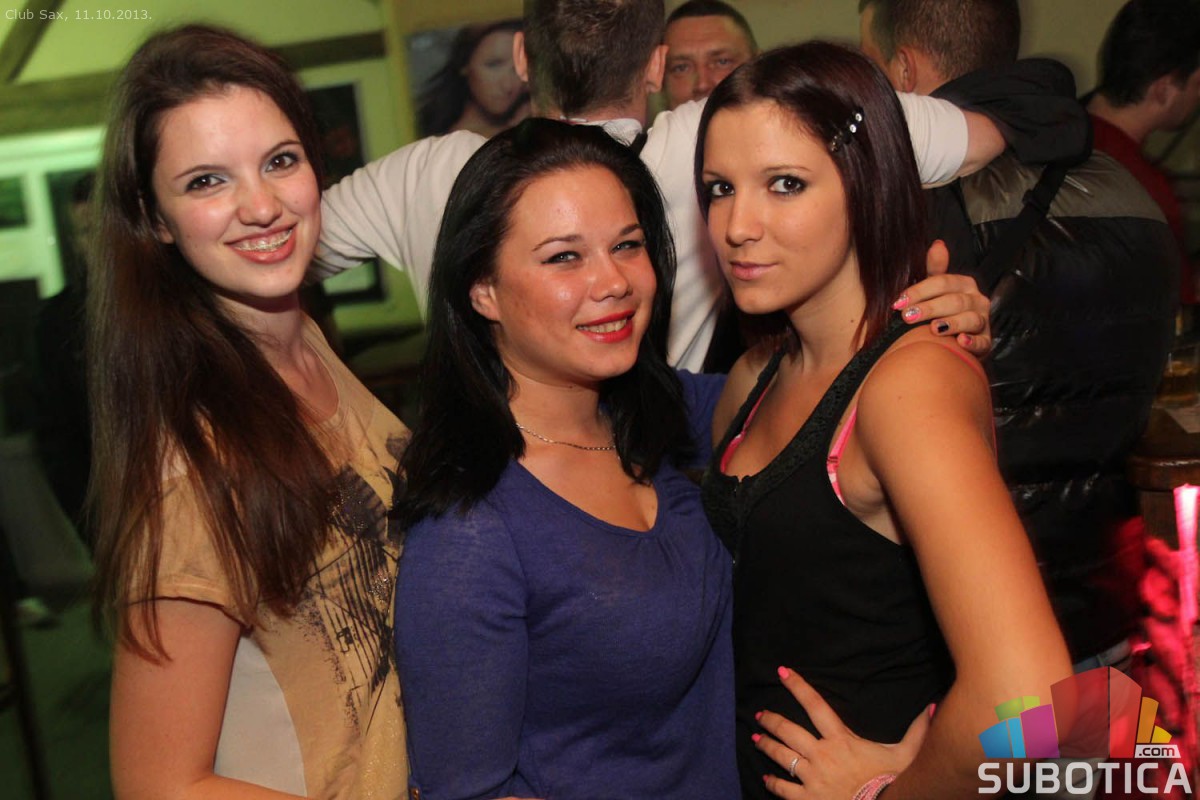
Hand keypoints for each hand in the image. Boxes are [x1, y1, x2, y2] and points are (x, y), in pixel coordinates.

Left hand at [754, 667, 927, 798]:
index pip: (815, 705)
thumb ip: (917, 730)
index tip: (782, 671)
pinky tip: (765, 778)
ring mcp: (811, 778)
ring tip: (755, 739)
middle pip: (788, 730)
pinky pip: (783, 789)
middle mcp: (821, 755)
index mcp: (840, 739)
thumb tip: (933, 706)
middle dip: (771, 720)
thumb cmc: (892, 783)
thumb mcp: (906, 755)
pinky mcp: (806, 799)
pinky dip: (772, 783)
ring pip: (781, 756)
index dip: (798, 686)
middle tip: (759, 714)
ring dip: (766, 746)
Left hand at [893, 240, 992, 356]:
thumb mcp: (936, 289)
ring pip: (970, 319)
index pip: (942, 282)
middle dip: (930, 308)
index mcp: (963, 284)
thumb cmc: (943, 311)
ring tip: (934, 328)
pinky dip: (972, 342)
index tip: (899, 302)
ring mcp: (982, 321)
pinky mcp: (985, 342)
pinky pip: (982, 342)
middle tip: (908, 316)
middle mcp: (976, 300)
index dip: (919, 291)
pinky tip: (961, 342)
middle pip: (954, 301)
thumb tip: (938, 244)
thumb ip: (935, 269)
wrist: (955, 340)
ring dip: (952, 323)